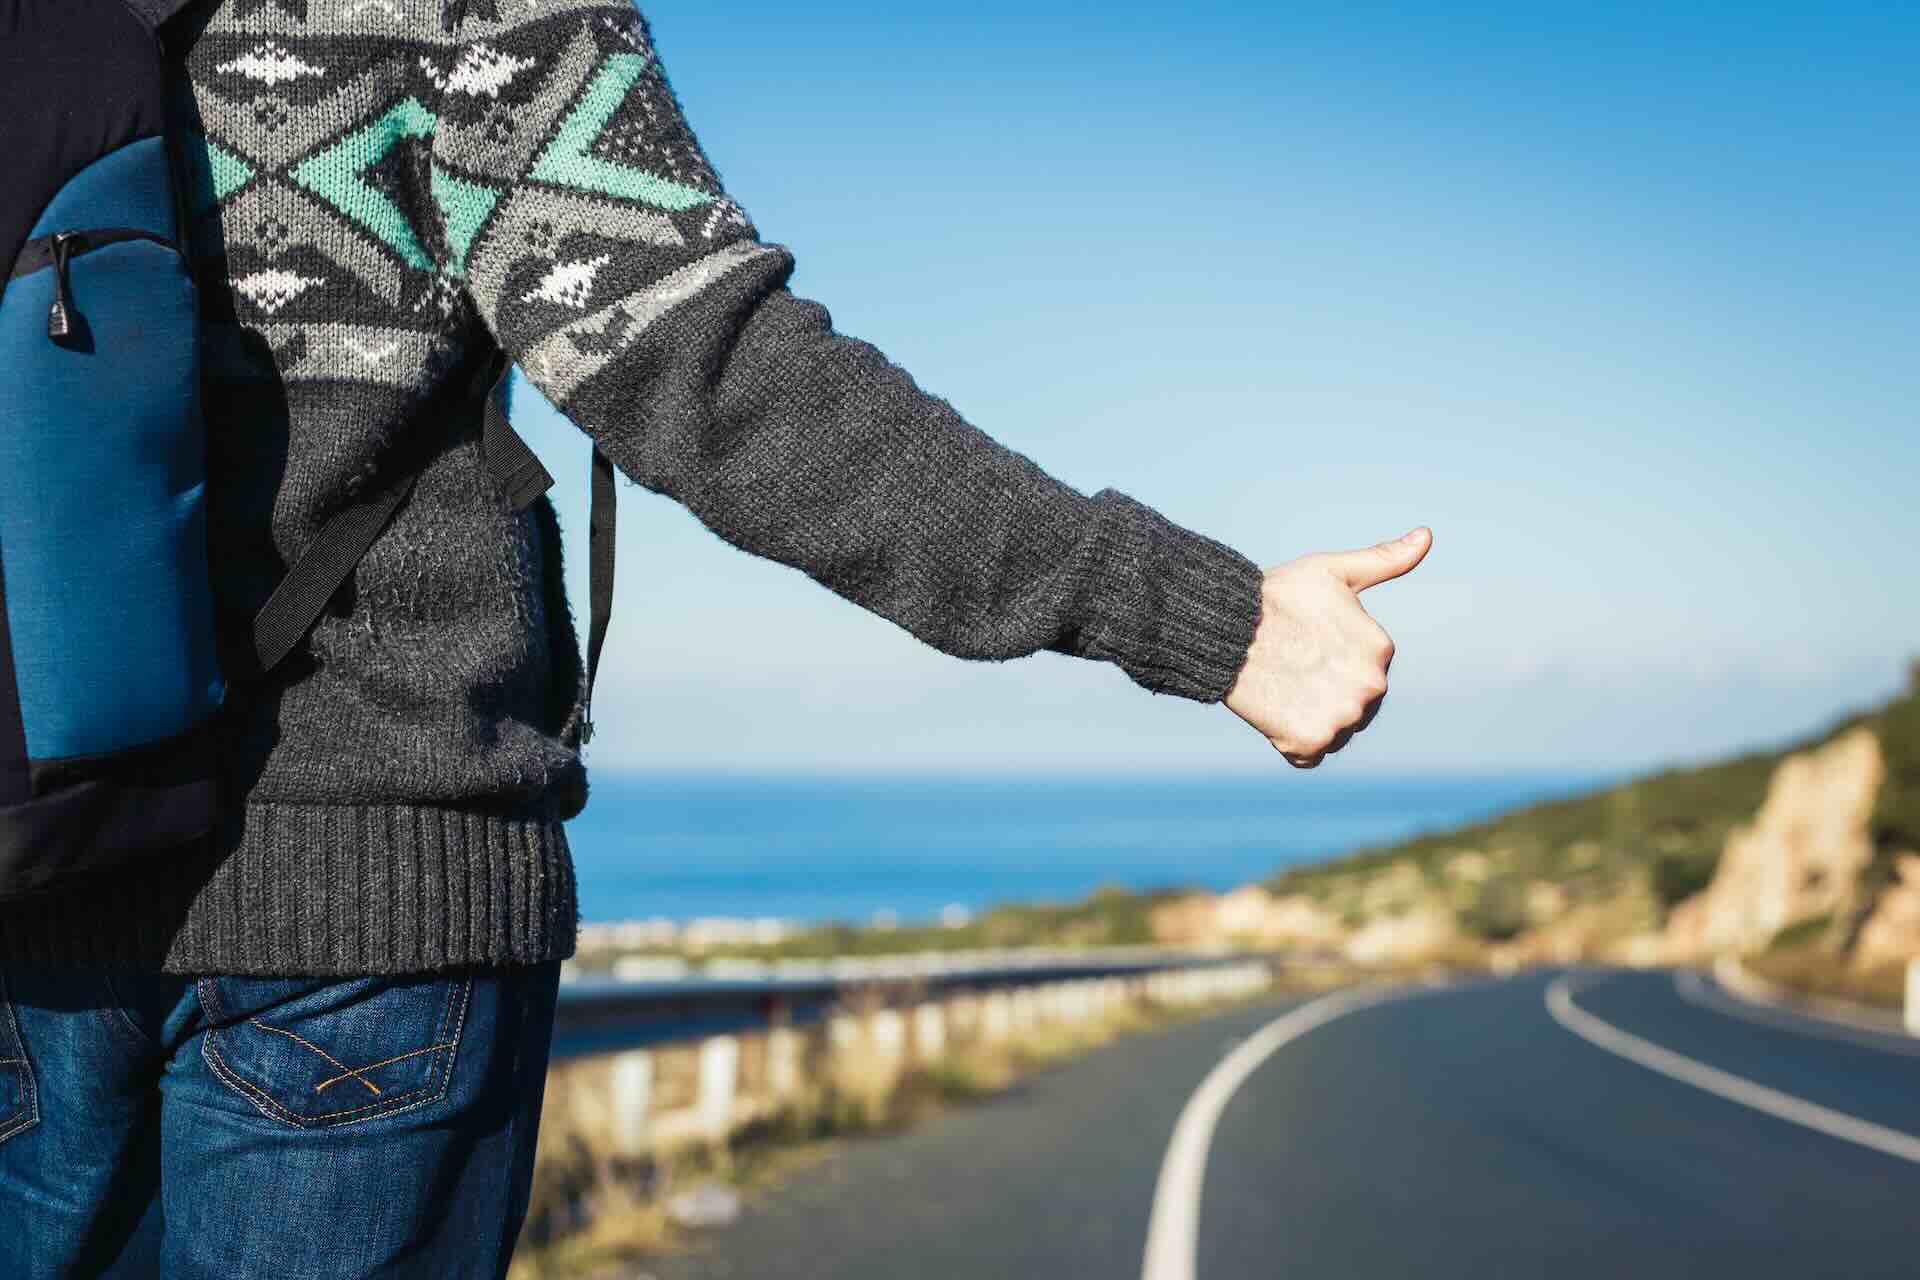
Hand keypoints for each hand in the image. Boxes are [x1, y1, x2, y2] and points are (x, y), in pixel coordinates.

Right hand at [1223, 528, 1431, 768]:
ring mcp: (1340, 720)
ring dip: (1312, 716)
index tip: (1306, 642)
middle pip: (1354, 702)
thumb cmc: (1277, 595)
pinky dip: (1295, 740)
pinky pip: (1311, 753)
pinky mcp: (1308, 743)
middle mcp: (1369, 690)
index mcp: (1380, 651)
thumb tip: (1427, 536)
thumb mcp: (1334, 571)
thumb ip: (1385, 560)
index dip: (1332, 656)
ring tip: (1283, 686)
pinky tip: (1276, 710)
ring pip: (1335, 728)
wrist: (1223, 627)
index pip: (1364, 668)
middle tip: (1291, 665)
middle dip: (1327, 689)